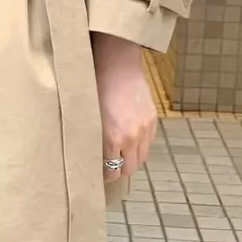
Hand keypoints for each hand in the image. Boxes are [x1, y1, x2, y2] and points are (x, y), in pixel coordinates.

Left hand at [92, 34, 156, 181]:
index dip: (105, 175)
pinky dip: (140, 146)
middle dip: (118, 170)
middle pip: (129, 168)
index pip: (112, 171)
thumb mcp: (88, 117)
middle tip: (109, 167)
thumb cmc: (95, 88)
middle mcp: (131, 137)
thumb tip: (89, 155)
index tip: (98, 173)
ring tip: (120, 155)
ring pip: (142, 158)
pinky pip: (149, 143)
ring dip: (131, 159)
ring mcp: (144, 128)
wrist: (117, 66)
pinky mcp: (152, 119)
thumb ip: (92, 139)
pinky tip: (130, 140)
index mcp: (112, 137)